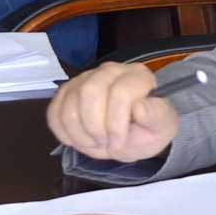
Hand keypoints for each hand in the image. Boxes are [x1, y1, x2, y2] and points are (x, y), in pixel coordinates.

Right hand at [44, 61, 181, 161]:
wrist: (131, 133)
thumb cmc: (146, 129)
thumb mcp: (162, 128)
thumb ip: (157, 116)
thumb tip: (141, 107)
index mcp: (137, 76)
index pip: (120, 93)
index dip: (116, 124)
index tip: (119, 142)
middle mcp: (110, 71)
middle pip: (89, 92)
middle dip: (95, 127)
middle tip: (105, 143)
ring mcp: (85, 78)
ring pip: (69, 104)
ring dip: (79, 134)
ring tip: (94, 143)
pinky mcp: (67, 92)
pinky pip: (54, 112)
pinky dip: (63, 132)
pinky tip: (79, 139)